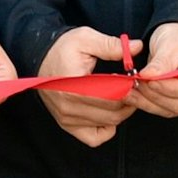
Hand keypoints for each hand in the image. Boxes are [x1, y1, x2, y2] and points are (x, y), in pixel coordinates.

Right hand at [36, 27, 134, 147]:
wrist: (40, 59)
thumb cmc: (62, 50)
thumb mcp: (85, 38)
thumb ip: (111, 45)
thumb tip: (137, 47)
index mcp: (73, 85)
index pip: (112, 97)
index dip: (128, 89)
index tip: (132, 80)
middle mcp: (68, 105)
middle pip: (113, 112)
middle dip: (128, 100)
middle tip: (132, 88)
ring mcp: (67, 118)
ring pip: (108, 123)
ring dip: (120, 112)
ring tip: (121, 96)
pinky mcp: (67, 125)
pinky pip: (95, 138)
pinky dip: (107, 129)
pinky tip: (107, 113)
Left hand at [125, 23, 177, 118]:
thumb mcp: (170, 45)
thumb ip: (161, 63)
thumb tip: (148, 76)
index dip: (167, 87)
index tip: (148, 80)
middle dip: (154, 95)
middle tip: (135, 83)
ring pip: (168, 109)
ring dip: (146, 101)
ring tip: (129, 90)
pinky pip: (162, 108)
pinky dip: (146, 103)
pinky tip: (132, 95)